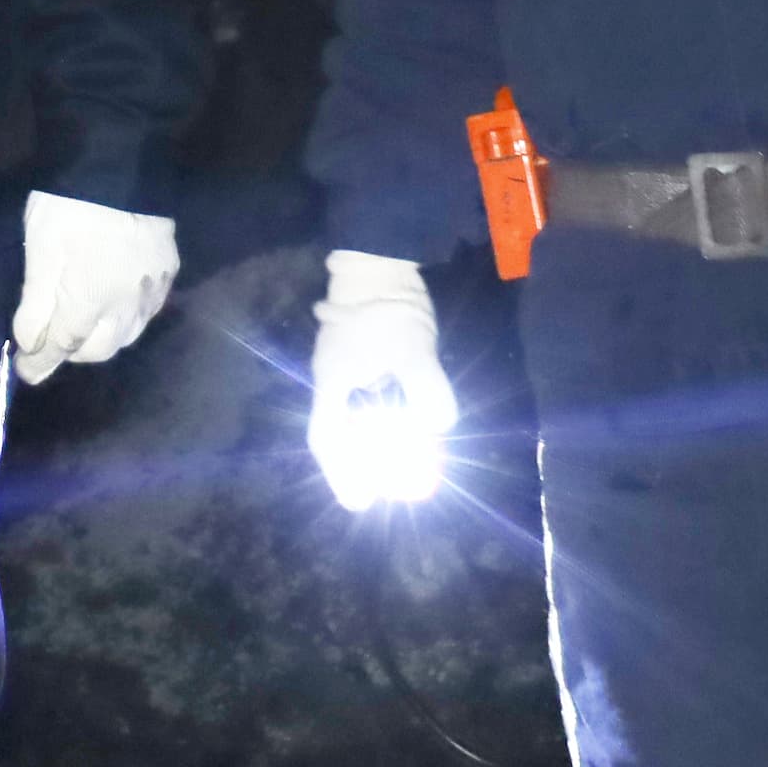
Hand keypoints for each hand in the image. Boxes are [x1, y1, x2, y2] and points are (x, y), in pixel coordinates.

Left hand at [15, 191, 179, 384]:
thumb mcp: (40, 248)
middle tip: (53, 342)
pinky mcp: (169, 269)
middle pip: (100, 348)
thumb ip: (37, 300)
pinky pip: (150, 310)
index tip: (27, 371)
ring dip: (104, 339)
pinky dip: (130, 319)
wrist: (123, 164)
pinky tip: (119, 308)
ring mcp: (152, 288)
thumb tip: (30, 343)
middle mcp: (126, 305)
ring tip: (85, 328)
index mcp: (90, 300)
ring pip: (129, 334)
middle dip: (74, 352)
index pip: (64, 345)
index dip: (42, 362)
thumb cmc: (70, 206)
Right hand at [309, 250, 459, 510]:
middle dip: (354, 467)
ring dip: (366, 445)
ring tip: (392, 467)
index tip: (361, 503)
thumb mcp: (412, 349)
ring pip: (348, 417)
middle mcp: (332, 380)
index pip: (327, 439)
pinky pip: (361, 401)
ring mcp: (343, 367)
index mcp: (334, 383)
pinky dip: (376, 422)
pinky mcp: (359, 356)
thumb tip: (440, 427)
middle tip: (377, 493)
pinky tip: (401, 425)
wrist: (376, 263)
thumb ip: (426, 388)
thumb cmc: (386, 309)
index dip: (341, 475)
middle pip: (335, 434)